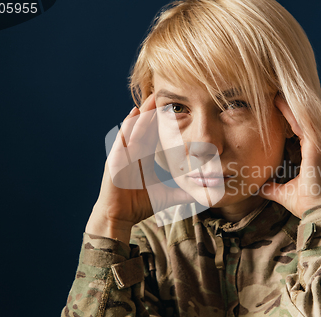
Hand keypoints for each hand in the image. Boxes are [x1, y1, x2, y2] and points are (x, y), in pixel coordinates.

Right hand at [86, 94, 193, 243]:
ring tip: (152, 98)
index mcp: (145, 157)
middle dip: (154, 110)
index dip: (165, 121)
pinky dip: (127, 126)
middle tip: (166, 94)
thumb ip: (185, 193)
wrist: (120, 217)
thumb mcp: (168, 195)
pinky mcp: (115, 159)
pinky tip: (134, 114)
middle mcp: (134, 152)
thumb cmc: (140, 205)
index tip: (178, 108)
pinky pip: (122, 138)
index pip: (156, 134)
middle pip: (145, 126)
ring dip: (143, 113)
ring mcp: (123, 154)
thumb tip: (206, 195)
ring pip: (134, 128)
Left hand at [258, 95, 320, 217]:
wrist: (317, 212)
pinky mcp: (317, 149)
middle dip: (289, 109)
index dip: (289, 120)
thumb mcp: (282, 193)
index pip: (299, 132)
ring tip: (277, 96)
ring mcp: (318, 148)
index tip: (276, 110)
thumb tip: (259, 188)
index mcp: (312, 157)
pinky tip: (285, 105)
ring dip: (290, 108)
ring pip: (304, 121)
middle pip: (302, 123)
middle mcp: (317, 150)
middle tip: (275, 96)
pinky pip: (306, 126)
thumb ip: (271, 188)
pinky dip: (295, 115)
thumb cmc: (305, 204)